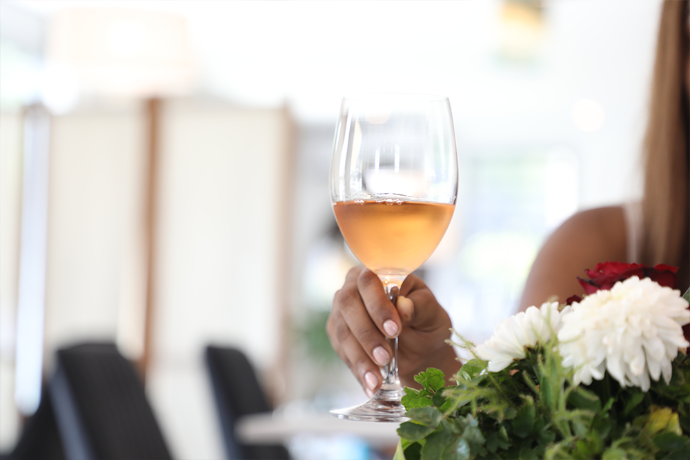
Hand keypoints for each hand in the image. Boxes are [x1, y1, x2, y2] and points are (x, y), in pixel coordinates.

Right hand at [327, 267, 459, 396]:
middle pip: (348, 304)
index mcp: (379, 273)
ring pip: (342, 331)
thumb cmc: (427, 323)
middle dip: (366, 333)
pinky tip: (370, 384)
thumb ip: (420, 306)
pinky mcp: (338, 335)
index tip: (394, 329)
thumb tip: (403, 306)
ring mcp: (342, 312)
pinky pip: (342, 352)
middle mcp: (354, 288)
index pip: (369, 281)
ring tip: (377, 379)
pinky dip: (357, 370)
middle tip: (385, 357)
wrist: (421, 351)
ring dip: (360, 357)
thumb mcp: (433, 314)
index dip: (378, 305)